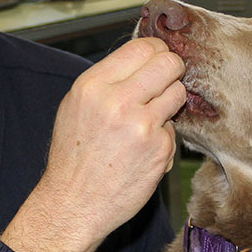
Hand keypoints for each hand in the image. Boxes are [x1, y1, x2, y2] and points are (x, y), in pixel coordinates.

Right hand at [2, 37, 184, 251]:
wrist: (73, 205)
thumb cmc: (74, 157)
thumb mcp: (76, 106)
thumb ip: (107, 81)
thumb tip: (144, 58)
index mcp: (93, 86)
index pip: (142, 47)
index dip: (156, 51)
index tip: (158, 59)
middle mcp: (117, 101)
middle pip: (168, 63)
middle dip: (172, 70)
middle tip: (165, 82)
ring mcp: (142, 125)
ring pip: (178, 93)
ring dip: (170, 103)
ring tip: (150, 118)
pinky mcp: (159, 149)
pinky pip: (174, 129)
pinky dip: (163, 138)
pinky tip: (142, 151)